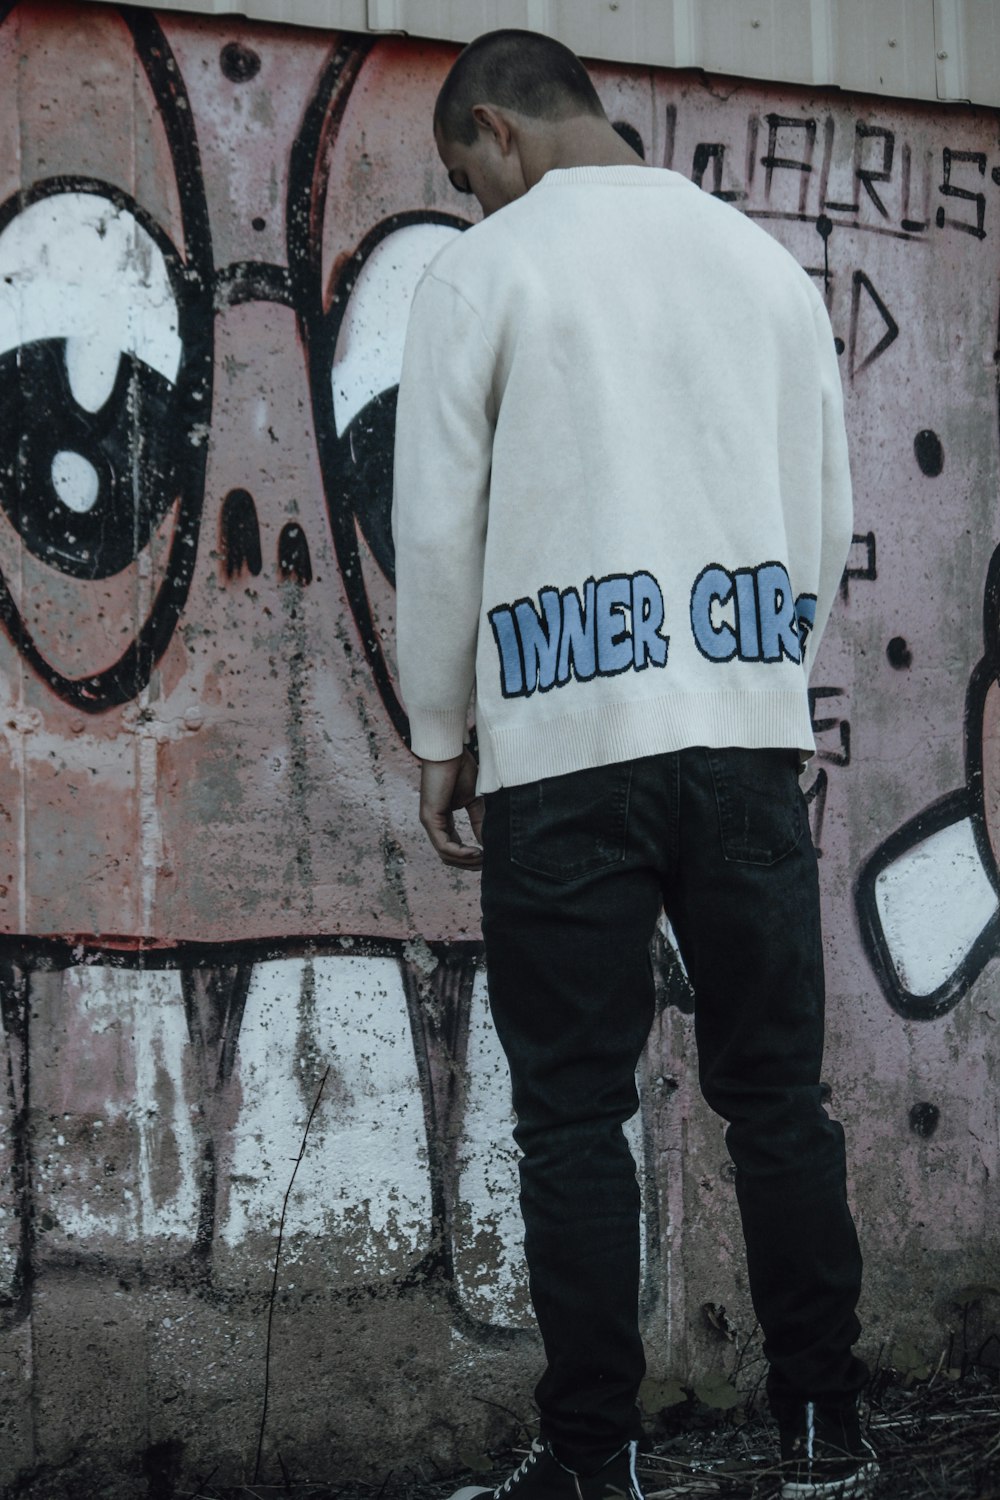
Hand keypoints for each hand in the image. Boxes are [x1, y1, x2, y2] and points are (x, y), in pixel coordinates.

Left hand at [418, 748, 484, 869]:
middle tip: (488, 865)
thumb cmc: (461, 769)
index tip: (490, 859)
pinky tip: (476, 852)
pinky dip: (461, 853)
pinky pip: (444, 846)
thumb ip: (480, 822)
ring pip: (446, 855)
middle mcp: (434, 824)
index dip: (471, 857)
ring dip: (467, 861)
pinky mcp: (429, 819)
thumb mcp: (476, 801)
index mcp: (443, 820)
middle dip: (469, 864)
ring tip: (484, 859)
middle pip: (449, 856)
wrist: (450, 751)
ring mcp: (429, 822)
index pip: (454, 847)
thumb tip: (488, 844)